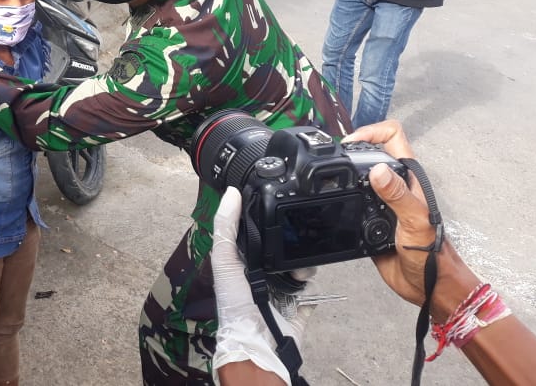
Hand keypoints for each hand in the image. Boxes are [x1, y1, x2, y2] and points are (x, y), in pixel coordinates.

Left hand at [212, 187, 310, 384]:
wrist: (260, 343)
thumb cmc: (235, 303)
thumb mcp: (224, 259)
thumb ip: (225, 225)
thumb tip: (231, 192)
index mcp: (242, 260)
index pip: (257, 231)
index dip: (267, 218)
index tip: (279, 203)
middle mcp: (262, 272)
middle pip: (283, 245)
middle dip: (293, 242)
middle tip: (296, 241)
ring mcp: (282, 288)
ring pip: (300, 263)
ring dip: (304, 264)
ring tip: (299, 271)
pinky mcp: (299, 304)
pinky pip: (311, 288)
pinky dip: (311, 284)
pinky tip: (305, 284)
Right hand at [342, 121, 468, 310]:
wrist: (426, 286)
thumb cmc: (431, 254)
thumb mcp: (415, 221)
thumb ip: (398, 196)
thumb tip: (378, 171)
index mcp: (407, 178)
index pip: (392, 136)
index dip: (371, 131)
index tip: (351, 143)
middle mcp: (393, 186)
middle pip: (370, 154)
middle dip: (350, 152)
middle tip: (332, 159)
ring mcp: (380, 203)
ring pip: (358, 178)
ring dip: (343, 176)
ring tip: (327, 178)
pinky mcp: (369, 221)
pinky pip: (351, 204)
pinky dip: (341, 201)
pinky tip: (333, 205)